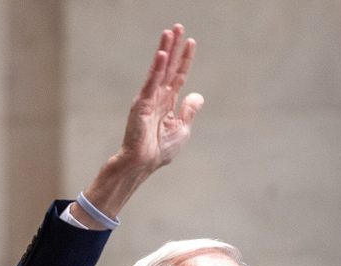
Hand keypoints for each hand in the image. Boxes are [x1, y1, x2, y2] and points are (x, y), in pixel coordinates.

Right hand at [119, 23, 202, 171]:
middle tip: (178, 26)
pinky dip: (156, 68)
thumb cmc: (160, 151)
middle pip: (169, 67)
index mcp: (168, 103)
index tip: (191, 42)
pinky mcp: (142, 103)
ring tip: (170, 32)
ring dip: (165, 50)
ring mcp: (149, 98)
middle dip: (174, 47)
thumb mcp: (182, 130)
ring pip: (159, 69)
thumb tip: (197, 95)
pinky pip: (151, 82)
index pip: (179, 76)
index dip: (185, 59)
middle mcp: (158, 97)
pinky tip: (162, 54)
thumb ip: (189, 111)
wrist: (143, 164)